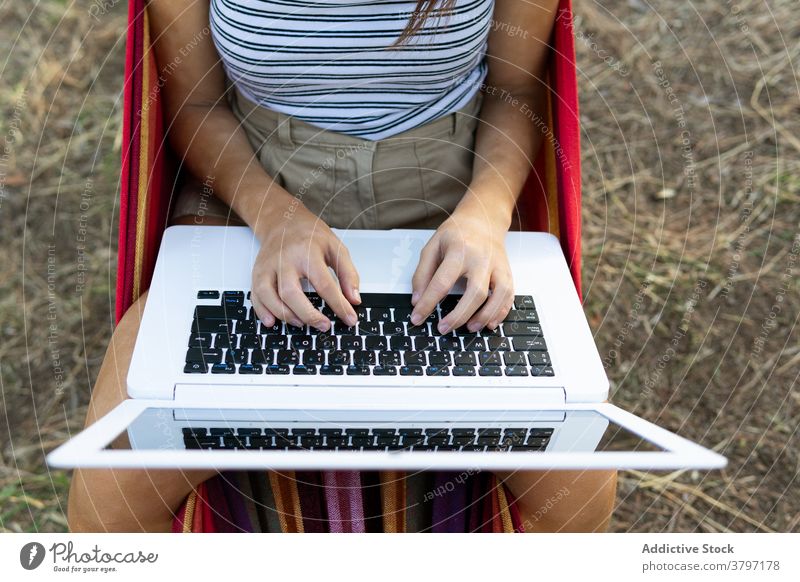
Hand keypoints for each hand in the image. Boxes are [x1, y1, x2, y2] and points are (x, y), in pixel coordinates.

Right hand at [250, 206, 359, 331]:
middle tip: (324, 326)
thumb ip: (348, 273)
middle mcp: (284, 259)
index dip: (339, 305)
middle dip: (308, 314)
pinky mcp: (257, 272)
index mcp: (307, 252)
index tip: (349, 319)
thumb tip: (354, 299)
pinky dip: (261, 311)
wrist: (283, 219)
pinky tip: (272, 322)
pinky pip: (255, 295)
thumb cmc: (310, 235)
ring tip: (302, 324)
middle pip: (290, 292)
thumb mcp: (336, 247)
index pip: (324, 284)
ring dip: (285, 315)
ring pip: (269, 295)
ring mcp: (268, 266)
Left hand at [410, 211, 513, 332]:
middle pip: (475, 293)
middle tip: (443, 329)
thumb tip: (417, 300)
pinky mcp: (507, 272)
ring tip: (469, 329)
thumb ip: (422, 273)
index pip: (442, 282)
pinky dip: (501, 312)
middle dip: (459, 315)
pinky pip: (509, 295)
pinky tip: (490, 323)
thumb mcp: (432, 246)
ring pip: (498, 296)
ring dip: (485, 316)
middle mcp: (482, 259)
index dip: (428, 303)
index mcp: (459, 250)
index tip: (417, 318)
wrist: (483, 218)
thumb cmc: (456, 233)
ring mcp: (498, 266)